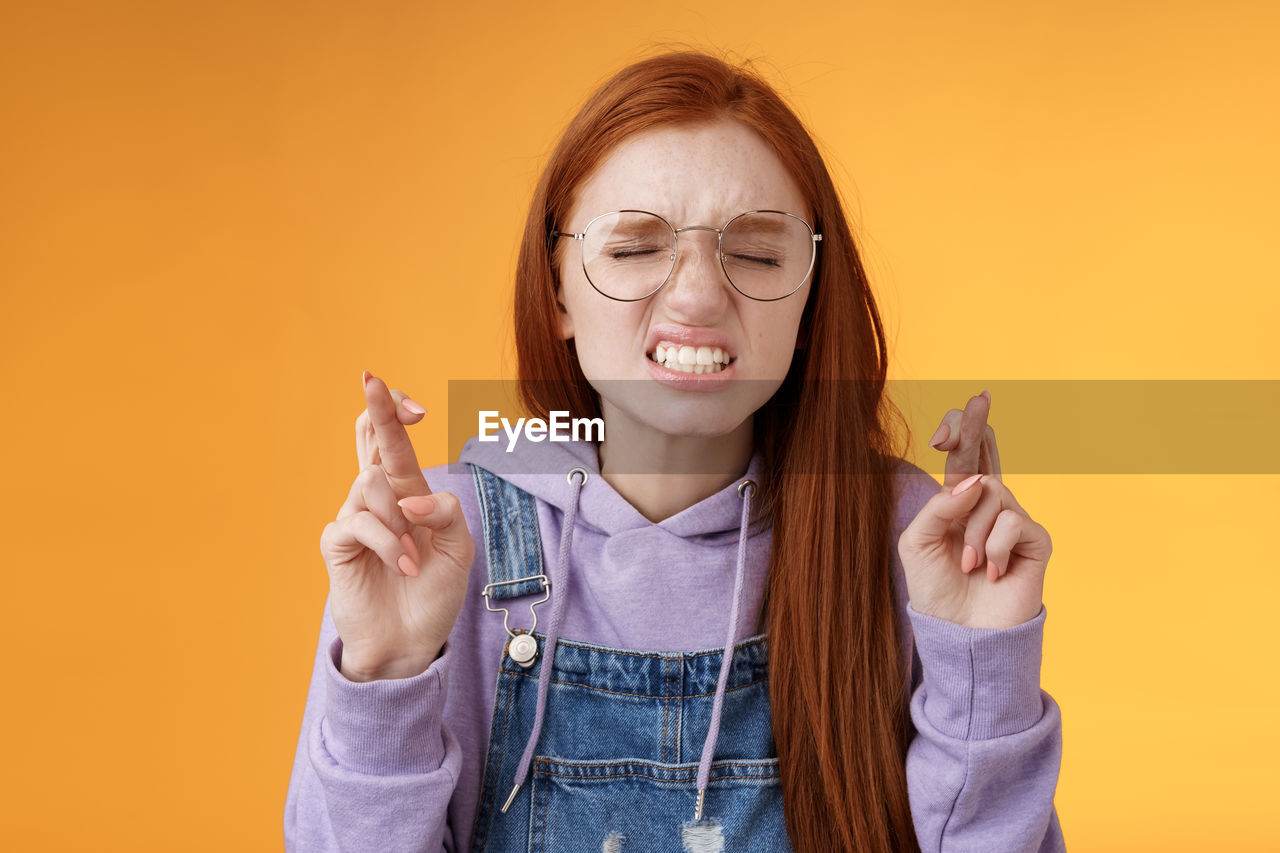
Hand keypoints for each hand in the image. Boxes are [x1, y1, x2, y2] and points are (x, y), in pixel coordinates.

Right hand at [318, 371, 474, 679]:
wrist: (411, 642)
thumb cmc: (434, 593)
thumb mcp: (459, 549)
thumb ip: (447, 512)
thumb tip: (410, 498)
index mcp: (408, 492)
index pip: (394, 441)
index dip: (396, 414)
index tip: (416, 406)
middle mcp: (378, 499)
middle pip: (368, 438)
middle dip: (376, 408)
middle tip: (372, 380)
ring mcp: (354, 518)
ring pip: (372, 483)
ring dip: (401, 523)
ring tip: (414, 561)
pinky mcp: (337, 544)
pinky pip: (360, 523)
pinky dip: (389, 544)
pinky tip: (404, 567)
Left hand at [897, 390, 1052, 628]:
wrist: (959, 633)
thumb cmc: (936, 588)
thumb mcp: (918, 542)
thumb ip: (939, 506)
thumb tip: (976, 481)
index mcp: (959, 503)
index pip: (967, 457)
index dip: (968, 429)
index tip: (975, 400)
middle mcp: (990, 506)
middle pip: (986, 454)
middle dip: (977, 424)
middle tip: (980, 397)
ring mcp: (1015, 521)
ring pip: (992, 493)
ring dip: (972, 531)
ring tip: (969, 564)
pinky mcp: (1036, 542)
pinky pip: (1013, 521)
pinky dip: (994, 547)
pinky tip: (992, 572)